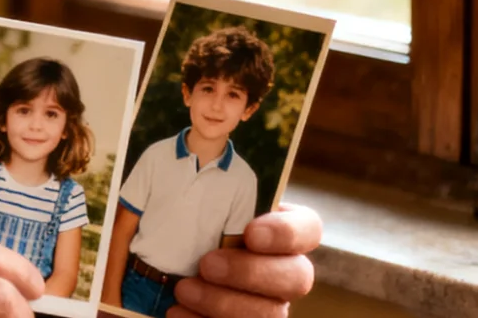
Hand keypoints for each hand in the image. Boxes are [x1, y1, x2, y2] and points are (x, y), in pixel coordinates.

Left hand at [168, 203, 321, 317]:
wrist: (169, 264)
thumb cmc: (182, 224)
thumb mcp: (190, 200)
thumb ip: (197, 193)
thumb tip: (182, 172)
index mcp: (279, 230)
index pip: (308, 228)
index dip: (287, 232)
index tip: (250, 233)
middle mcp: (285, 270)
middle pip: (297, 277)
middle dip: (251, 273)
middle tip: (207, 264)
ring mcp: (270, 303)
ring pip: (272, 313)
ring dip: (225, 304)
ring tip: (183, 290)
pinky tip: (177, 312)